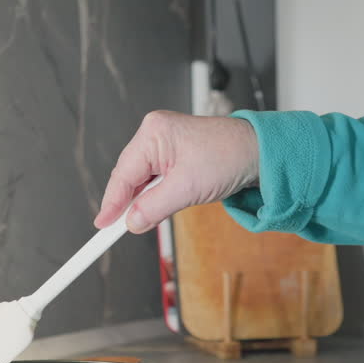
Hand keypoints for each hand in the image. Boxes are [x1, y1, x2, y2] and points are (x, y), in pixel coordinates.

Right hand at [95, 110, 258, 233]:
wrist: (262, 151)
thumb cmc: (230, 157)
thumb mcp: (187, 189)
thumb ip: (154, 207)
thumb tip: (132, 222)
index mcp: (154, 133)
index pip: (123, 174)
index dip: (111, 203)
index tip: (102, 225)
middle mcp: (156, 133)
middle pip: (130, 175)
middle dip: (128, 202)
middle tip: (119, 229)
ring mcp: (166, 140)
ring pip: (143, 178)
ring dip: (145, 198)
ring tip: (149, 216)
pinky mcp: (177, 151)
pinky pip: (157, 176)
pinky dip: (157, 192)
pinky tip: (162, 203)